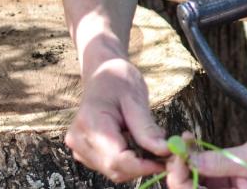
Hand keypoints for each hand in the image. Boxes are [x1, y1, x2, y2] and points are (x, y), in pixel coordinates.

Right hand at [65, 58, 170, 182]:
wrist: (102, 75)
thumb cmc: (118, 81)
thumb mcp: (135, 99)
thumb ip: (147, 128)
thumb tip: (165, 150)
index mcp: (91, 123)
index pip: (116, 158)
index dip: (142, 166)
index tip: (166, 161)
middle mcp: (80, 140)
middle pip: (114, 169)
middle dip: (142, 166)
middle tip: (166, 155)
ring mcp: (80, 148)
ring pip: (114, 171)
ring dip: (137, 165)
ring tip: (151, 144)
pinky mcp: (86, 153)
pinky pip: (111, 167)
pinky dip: (129, 162)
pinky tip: (137, 144)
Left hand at [165, 131, 246, 188]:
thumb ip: (222, 163)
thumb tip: (191, 162)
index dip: (183, 181)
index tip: (178, 158)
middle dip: (182, 171)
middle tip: (178, 146)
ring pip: (197, 182)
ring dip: (187, 163)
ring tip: (185, 140)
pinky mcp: (228, 181)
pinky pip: (206, 173)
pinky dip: (197, 158)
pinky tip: (192, 143)